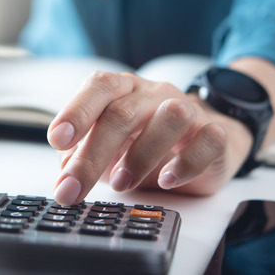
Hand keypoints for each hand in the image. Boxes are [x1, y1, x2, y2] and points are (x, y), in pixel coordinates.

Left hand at [47, 71, 253, 205]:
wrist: (203, 141)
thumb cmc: (145, 142)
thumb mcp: (107, 146)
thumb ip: (82, 152)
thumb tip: (64, 171)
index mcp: (123, 90)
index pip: (99, 86)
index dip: (76, 111)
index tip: (58, 139)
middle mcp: (154, 94)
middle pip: (123, 113)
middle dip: (93, 154)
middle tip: (74, 187)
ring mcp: (189, 110)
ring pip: (171, 116)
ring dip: (141, 154)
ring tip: (121, 183)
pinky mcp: (216, 134)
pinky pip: (209, 140)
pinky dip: (187, 163)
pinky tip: (167, 180)